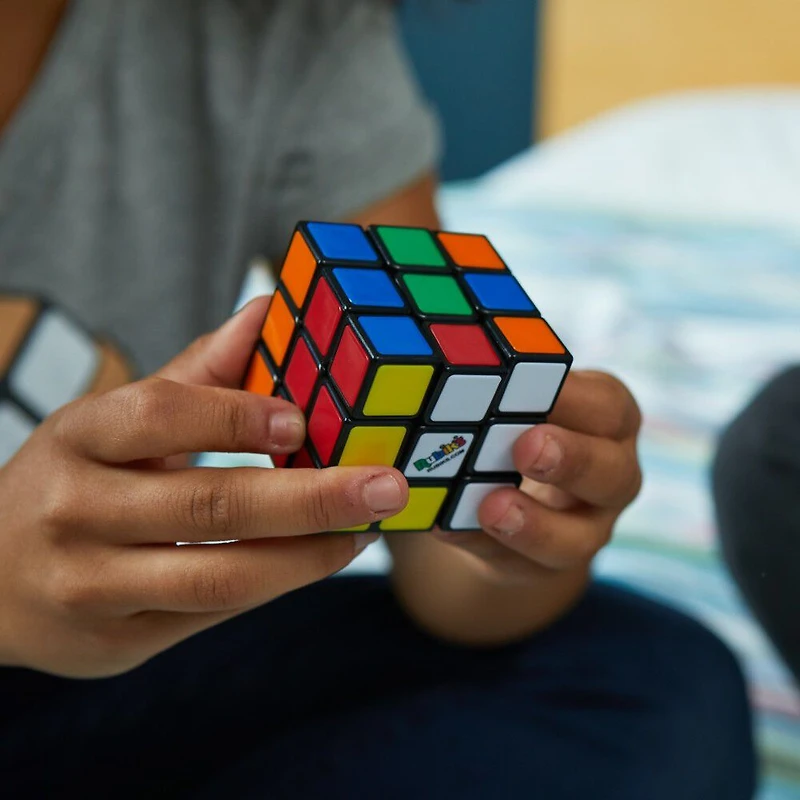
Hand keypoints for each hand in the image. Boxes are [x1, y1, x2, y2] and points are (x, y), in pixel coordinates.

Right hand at [0, 298, 405, 677]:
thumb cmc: (78, 479)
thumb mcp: (118, 422)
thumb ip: (199, 375)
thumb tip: (269, 311)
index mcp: (77, 437)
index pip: (159, 415)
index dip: (235, 416)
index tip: (305, 418)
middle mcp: (74, 511)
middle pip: (207, 507)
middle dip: (311, 499)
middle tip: (386, 487)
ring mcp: (89, 586)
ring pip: (217, 578)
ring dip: (307, 556)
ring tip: (365, 531)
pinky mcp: (113, 641)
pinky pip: (211, 617)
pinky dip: (276, 586)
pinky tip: (320, 559)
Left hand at [432, 371, 641, 585]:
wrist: (516, 492)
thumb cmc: (520, 423)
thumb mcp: (521, 399)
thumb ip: (503, 388)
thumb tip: (446, 363)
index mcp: (609, 421)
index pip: (607, 406)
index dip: (573, 399)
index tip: (531, 385)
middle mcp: (612, 475)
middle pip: (611, 474)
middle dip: (571, 460)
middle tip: (527, 447)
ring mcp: (586, 529)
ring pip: (577, 539)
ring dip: (534, 524)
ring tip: (492, 507)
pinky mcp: (546, 567)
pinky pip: (521, 566)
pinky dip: (481, 545)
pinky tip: (449, 527)